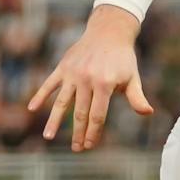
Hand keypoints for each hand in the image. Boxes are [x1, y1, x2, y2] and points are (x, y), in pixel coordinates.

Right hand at [29, 6, 153, 151]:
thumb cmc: (123, 58)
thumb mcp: (132, 77)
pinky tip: (32, 108)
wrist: (109, 31)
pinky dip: (40, 95)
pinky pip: (49, 84)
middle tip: (76, 149)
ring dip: (54, 121)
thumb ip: (136, 97)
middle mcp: (86, 79)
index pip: (97, 115)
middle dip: (78, 133)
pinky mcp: (63, 67)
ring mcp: (73, 73)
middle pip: (80, 113)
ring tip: (48, 137)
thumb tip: (148, 113)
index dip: (93, 133)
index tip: (90, 146)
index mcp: (104, 84)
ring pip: (62, 102)